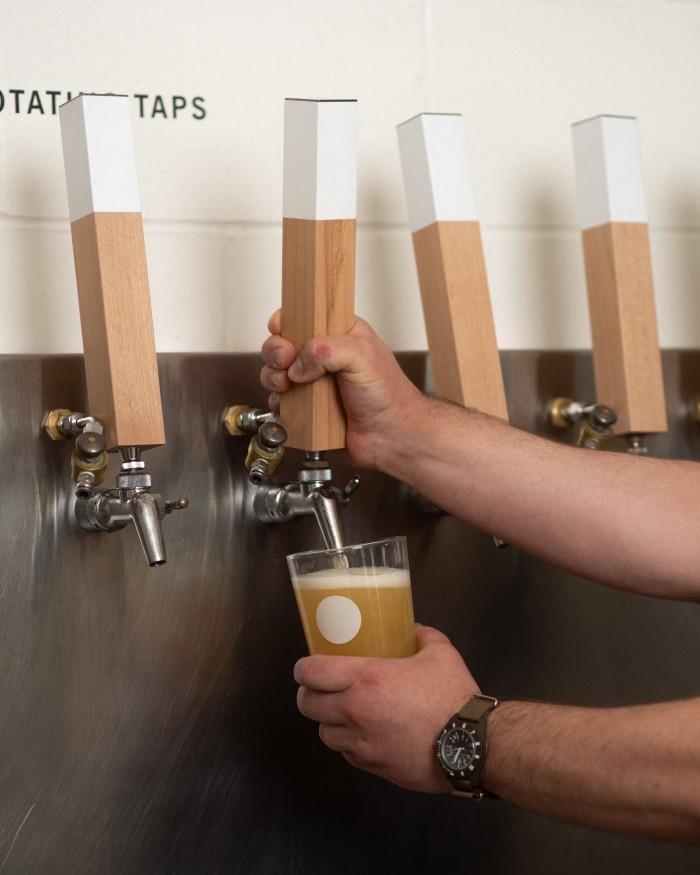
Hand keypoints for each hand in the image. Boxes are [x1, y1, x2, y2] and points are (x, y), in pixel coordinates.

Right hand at [260, 311, 425, 469]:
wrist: (390, 436)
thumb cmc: (389, 395)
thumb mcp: (361, 355)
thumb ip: (325, 350)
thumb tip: (298, 364)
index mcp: (339, 334)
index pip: (303, 317)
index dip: (287, 321)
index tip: (281, 330)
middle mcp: (324, 357)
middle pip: (283, 345)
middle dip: (276, 352)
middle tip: (285, 362)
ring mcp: (315, 382)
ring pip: (278, 373)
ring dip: (274, 377)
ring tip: (286, 386)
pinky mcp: (309, 407)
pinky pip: (283, 402)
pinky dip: (279, 403)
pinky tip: (290, 404)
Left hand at [294, 625, 478, 792]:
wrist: (472, 746)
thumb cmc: (454, 699)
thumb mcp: (439, 652)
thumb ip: (421, 635)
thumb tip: (412, 629)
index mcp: (367, 679)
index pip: (312, 672)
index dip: (303, 668)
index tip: (305, 666)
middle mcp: (357, 712)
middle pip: (307, 704)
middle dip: (309, 694)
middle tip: (318, 687)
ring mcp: (362, 743)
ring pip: (324, 733)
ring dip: (328, 721)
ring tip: (342, 711)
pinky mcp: (373, 766)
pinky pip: (346, 754)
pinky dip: (348, 743)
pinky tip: (363, 732)